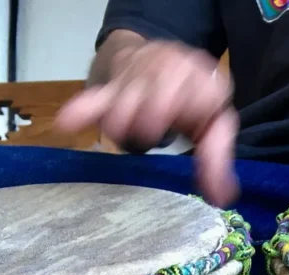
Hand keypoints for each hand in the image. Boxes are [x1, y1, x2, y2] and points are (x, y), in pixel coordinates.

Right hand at [56, 35, 239, 206]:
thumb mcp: (212, 125)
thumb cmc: (193, 102)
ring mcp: (141, 74)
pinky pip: (96, 97)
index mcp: (203, 80)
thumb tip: (222, 197)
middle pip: (159, 90)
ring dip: (123, 118)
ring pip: (127, 96)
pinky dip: (83, 110)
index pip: (203, 91)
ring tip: (122, 132)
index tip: (190, 122)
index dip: (195, 106)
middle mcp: (173, 68)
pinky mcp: (114, 85)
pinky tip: (66, 122)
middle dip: (153, 113)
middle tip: (149, 133)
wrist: (162, 62)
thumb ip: (215, 159)